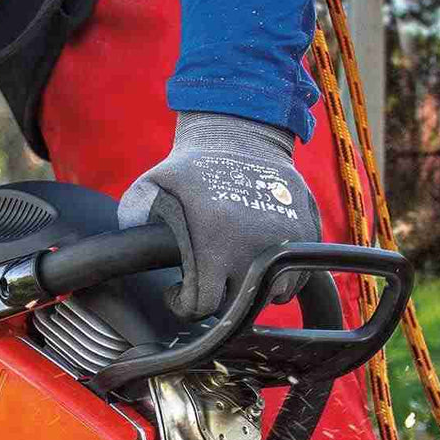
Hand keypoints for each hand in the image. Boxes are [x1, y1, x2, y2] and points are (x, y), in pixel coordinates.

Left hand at [118, 111, 320, 320]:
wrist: (243, 133)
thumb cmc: (193, 163)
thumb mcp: (153, 185)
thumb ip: (134, 219)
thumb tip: (130, 251)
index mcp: (216, 245)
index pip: (203, 307)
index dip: (184, 306)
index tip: (178, 292)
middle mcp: (255, 250)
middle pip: (240, 306)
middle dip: (221, 299)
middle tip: (209, 281)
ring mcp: (287, 244)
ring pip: (275, 296)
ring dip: (254, 291)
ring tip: (237, 272)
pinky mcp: (309, 235)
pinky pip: (299, 277)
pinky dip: (281, 277)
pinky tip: (260, 261)